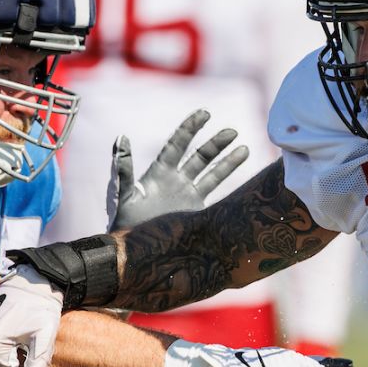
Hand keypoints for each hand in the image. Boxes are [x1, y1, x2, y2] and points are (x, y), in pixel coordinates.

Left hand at [106, 109, 249, 230]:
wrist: (137, 253)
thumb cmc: (126, 224)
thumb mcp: (124, 195)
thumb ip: (123, 169)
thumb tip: (121, 138)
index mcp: (159, 173)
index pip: (178, 144)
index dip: (190, 128)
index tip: (205, 113)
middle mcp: (176, 180)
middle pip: (199, 156)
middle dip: (216, 143)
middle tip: (232, 131)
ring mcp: (188, 195)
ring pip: (212, 173)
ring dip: (228, 161)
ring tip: (245, 148)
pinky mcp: (197, 212)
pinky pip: (217, 194)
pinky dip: (229, 186)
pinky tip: (246, 180)